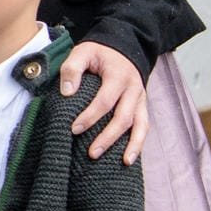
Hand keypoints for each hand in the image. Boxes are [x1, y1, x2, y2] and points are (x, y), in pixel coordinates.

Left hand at [60, 41, 147, 164]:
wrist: (122, 48)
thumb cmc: (98, 53)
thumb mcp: (82, 52)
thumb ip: (72, 68)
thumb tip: (66, 93)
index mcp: (118, 75)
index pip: (105, 100)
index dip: (90, 116)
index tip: (73, 129)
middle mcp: (134, 89)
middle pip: (124, 117)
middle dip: (108, 137)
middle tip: (91, 153)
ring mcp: (141, 99)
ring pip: (141, 124)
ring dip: (133, 144)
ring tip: (124, 162)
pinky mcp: (142, 106)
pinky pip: (144, 126)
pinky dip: (139, 142)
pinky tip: (130, 158)